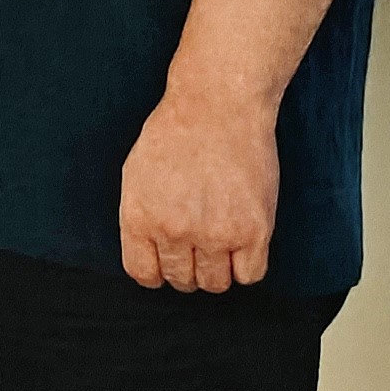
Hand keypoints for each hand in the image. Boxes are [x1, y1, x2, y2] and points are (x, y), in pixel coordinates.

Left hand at [118, 86, 279, 289]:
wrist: (217, 106)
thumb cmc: (176, 132)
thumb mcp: (136, 174)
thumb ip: (140, 217)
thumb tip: (149, 252)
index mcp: (139, 217)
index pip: (143, 273)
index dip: (157, 272)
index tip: (167, 263)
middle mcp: (174, 230)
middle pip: (182, 279)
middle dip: (188, 268)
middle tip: (198, 246)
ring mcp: (215, 234)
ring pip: (215, 283)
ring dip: (217, 270)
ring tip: (220, 243)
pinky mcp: (253, 231)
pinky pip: (250, 275)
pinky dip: (246, 266)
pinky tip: (243, 245)